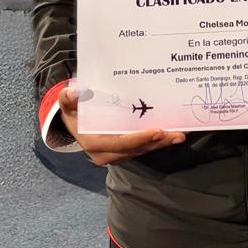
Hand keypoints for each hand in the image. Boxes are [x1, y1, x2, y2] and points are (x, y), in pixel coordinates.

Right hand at [58, 86, 185, 165]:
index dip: (139, 139)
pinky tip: (172, 134)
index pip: (119, 144)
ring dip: (161, 144)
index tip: (157, 131)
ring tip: (180, 135)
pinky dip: (156, 142)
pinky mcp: (124, 152)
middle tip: (177, 135)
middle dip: (157, 143)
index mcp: (93, 143)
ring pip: (141, 151)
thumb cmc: (73, 110)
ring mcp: (115, 155)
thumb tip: (72, 92)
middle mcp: (105, 154)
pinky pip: (142, 148)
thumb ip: (67, 98)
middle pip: (135, 150)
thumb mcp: (67, 103)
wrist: (74, 122)